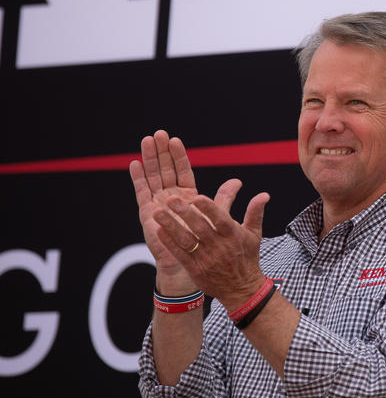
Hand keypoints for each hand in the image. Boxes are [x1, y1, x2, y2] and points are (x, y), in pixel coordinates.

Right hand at [129, 130, 243, 289]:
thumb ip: (225, 197)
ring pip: (153, 177)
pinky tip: (135, 163)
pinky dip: (139, 178)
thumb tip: (238, 181)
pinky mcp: (149, 213)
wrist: (196, 263)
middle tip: (157, 134)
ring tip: (146, 141)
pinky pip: (143, 193)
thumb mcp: (219, 215)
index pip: (182, 170)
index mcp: (188, 195)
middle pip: (165, 169)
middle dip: (161, 152)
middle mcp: (171, 197)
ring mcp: (159, 204)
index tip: (174, 139)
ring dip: (150, 159)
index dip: (178, 156)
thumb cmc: (207, 241)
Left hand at [151, 185, 270, 309]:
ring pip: (186, 240)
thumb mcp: (254, 234)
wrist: (242, 289)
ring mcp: (206, 259)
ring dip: (171, 226)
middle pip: (200, 228)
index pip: (221, 220)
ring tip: (158, 212)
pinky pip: (181, 254)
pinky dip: (169, 242)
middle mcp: (219, 247)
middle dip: (185, 213)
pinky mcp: (195, 269)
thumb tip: (264, 194)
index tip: (197, 197)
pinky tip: (159, 231)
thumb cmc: (247, 257)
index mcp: (233, 236)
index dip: (209, 209)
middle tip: (171, 199)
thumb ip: (255, 212)